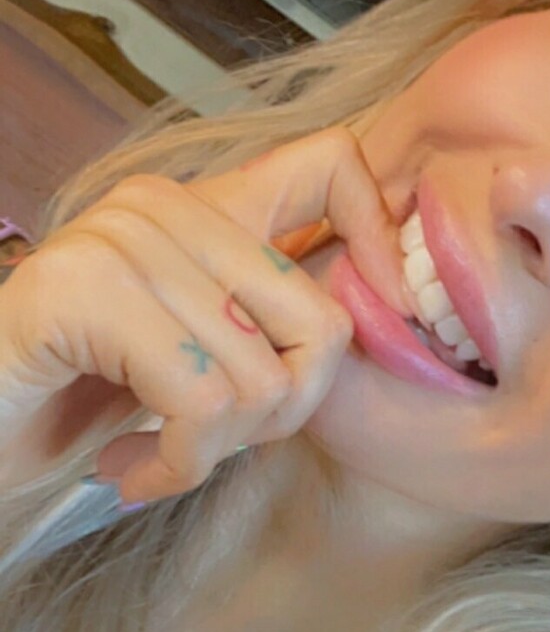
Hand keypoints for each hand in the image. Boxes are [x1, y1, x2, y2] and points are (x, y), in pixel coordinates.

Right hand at [0, 123, 406, 505]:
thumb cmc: (81, 406)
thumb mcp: (199, 358)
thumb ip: (270, 323)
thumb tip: (387, 308)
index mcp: (202, 206)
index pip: (332, 163)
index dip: (376, 240)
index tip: (387, 318)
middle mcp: (163, 204)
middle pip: (319, 316)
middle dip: (283, 413)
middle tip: (214, 443)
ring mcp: (118, 239)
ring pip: (259, 377)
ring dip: (212, 452)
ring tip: (158, 458)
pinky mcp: (81, 292)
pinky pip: (200, 401)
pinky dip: (176, 463)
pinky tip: (130, 467)